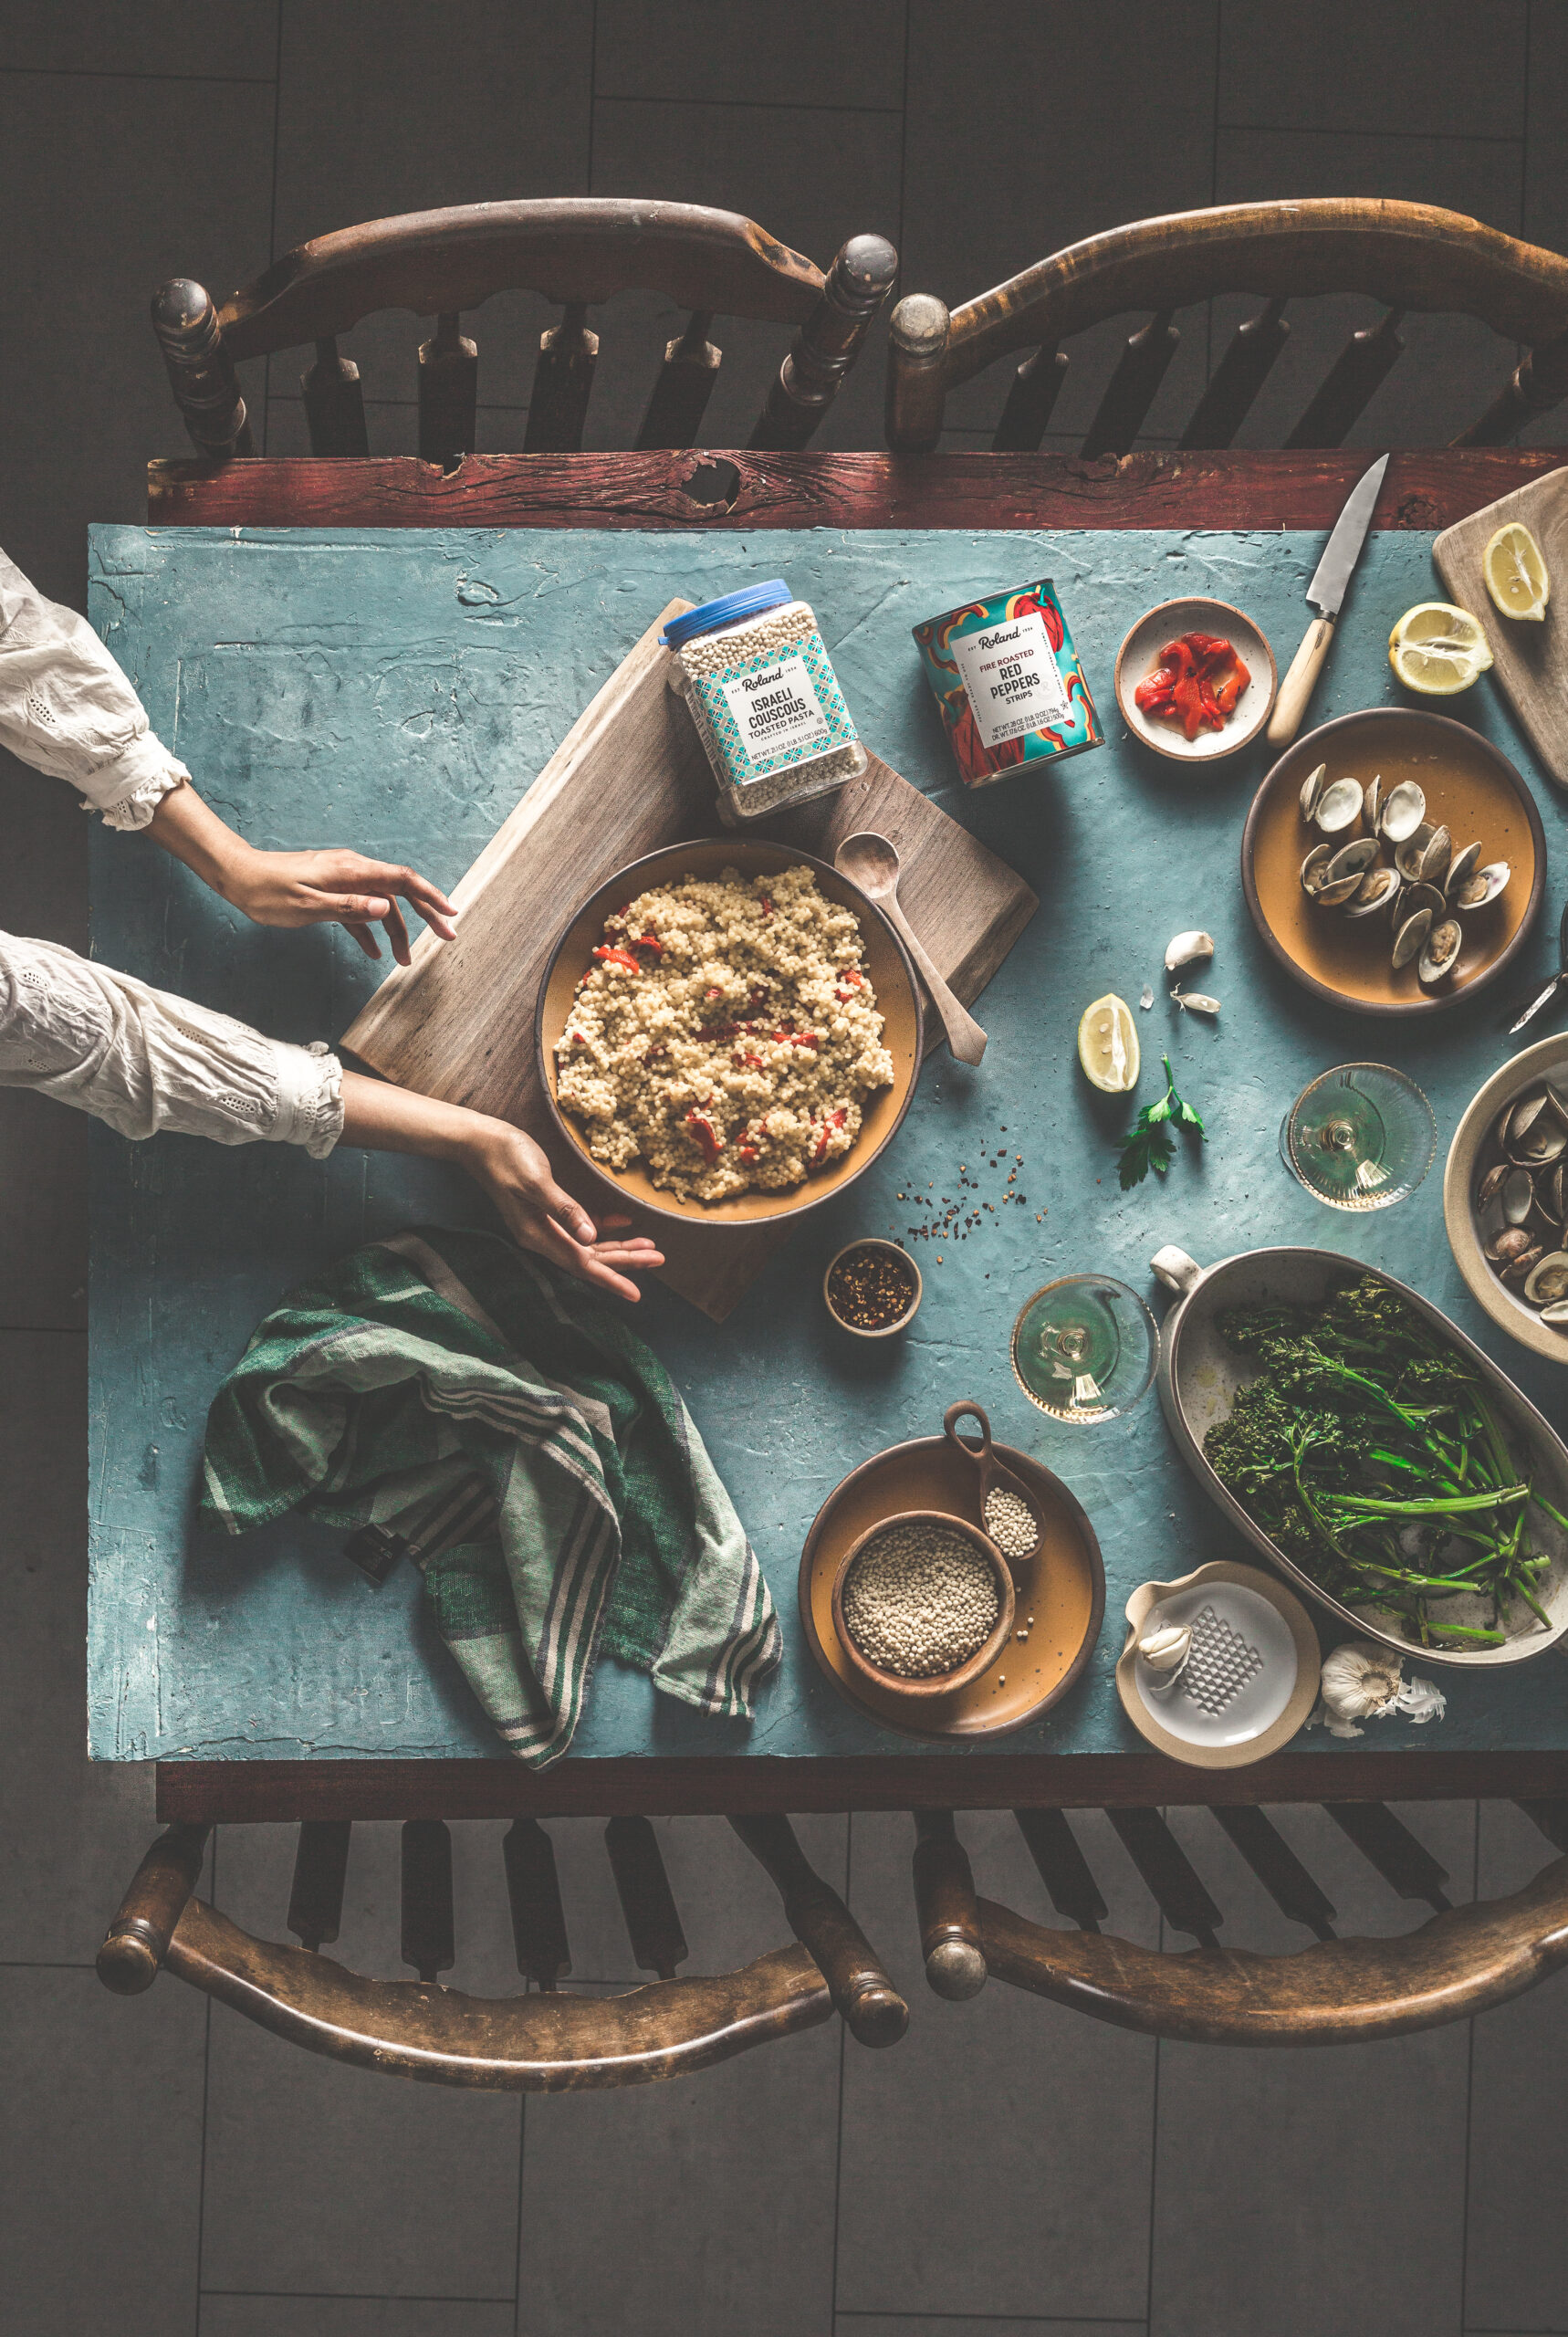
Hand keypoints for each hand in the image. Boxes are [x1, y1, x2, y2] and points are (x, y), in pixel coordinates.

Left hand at [223, 847, 457, 965]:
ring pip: (379, 904)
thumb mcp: (308, 905)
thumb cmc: (267, 892)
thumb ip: (349, 908)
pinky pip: (359, 910)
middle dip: (425, 914)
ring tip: (404, 959)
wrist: (238, 876)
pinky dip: (369, 930)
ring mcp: (342, 880)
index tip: (450, 913)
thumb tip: (386, 907)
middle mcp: (351, 870)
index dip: (430, 896)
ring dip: (395, 930)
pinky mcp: (330, 890)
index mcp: (351, 871)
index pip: (402, 879)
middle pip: (398, 891)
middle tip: (447, 936)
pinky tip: (374, 952)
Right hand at [463, 1122, 663, 1302]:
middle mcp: (542, 1235)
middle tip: (659, 1259)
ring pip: (589, 1244)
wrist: (481, 1141)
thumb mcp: (537, 1182)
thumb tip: (591, 1237)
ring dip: (618, 1245)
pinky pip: (580, 1225)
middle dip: (625, 1260)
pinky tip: (625, 1222)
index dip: (611, 1279)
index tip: (636, 1294)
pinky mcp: (548, 1209)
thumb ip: (564, 1210)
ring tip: (650, 1246)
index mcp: (538, 1234)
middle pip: (590, 1257)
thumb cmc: (507, 1157)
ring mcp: (545, 1223)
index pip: (582, 1264)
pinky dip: (604, 1225)